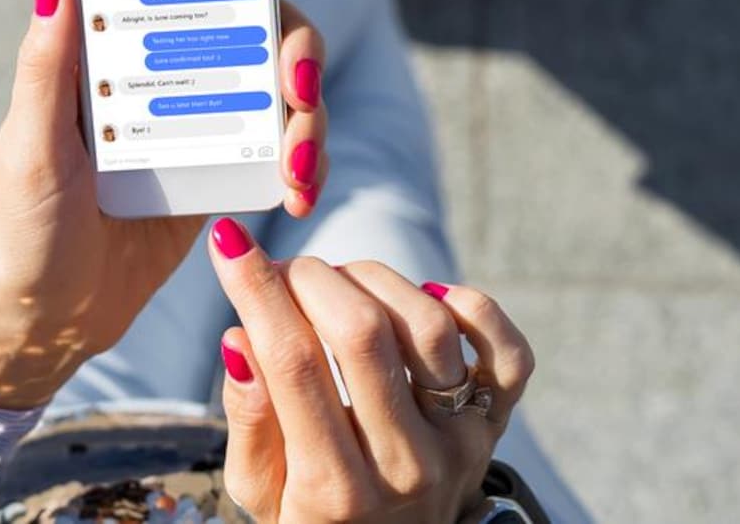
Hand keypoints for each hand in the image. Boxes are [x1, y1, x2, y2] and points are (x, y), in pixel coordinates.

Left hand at [0, 0, 331, 408]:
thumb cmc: (22, 228)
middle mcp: (164, 73)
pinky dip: (303, 164)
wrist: (46, 318)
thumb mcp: (31, 147)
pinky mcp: (221, 173)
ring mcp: (199, 123)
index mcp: (115, 49)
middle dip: (300, 51)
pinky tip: (300, 193)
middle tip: (300, 91)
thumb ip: (46, 66)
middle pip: (259, 29)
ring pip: (282, 90)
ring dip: (310, 118)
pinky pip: (281, 151)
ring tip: (300, 169)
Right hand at [208, 218, 534, 522]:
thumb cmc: (314, 518)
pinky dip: (471, 306)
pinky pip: (508, 352)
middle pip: (362, 333)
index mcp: (332, 488)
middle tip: (285, 272)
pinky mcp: (494, 427)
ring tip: (340, 286)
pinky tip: (425, 296)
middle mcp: (405, 465)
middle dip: (310, 277)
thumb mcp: (259, 490)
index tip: (230, 242)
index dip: (256, 290)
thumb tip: (239, 338)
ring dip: (374, 281)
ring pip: (428, 326)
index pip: (293, 362)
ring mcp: (459, 444)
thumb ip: (249, 418)